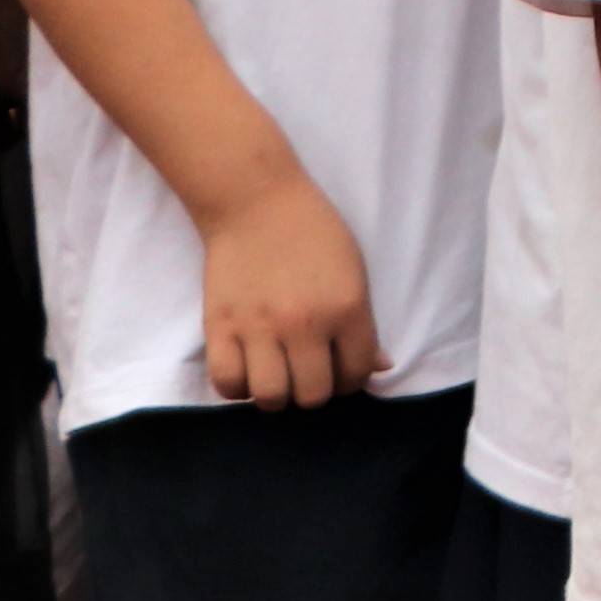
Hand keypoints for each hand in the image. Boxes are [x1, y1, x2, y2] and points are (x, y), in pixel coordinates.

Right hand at [198, 170, 382, 406]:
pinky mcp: (219, 327)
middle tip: (310, 374)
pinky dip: (238, 387)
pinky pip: (227, 383)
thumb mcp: (355, 272)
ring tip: (279, 376)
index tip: (342, 370)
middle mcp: (305, 324)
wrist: (256, 203)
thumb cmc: (314, 234)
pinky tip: (249, 371)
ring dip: (278, 394)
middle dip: (316, 391)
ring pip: (270, 397)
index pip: (357, 374)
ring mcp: (259, 328)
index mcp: (347, 309)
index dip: (352, 380)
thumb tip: (380, 367)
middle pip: (313, 395)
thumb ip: (365, 325)